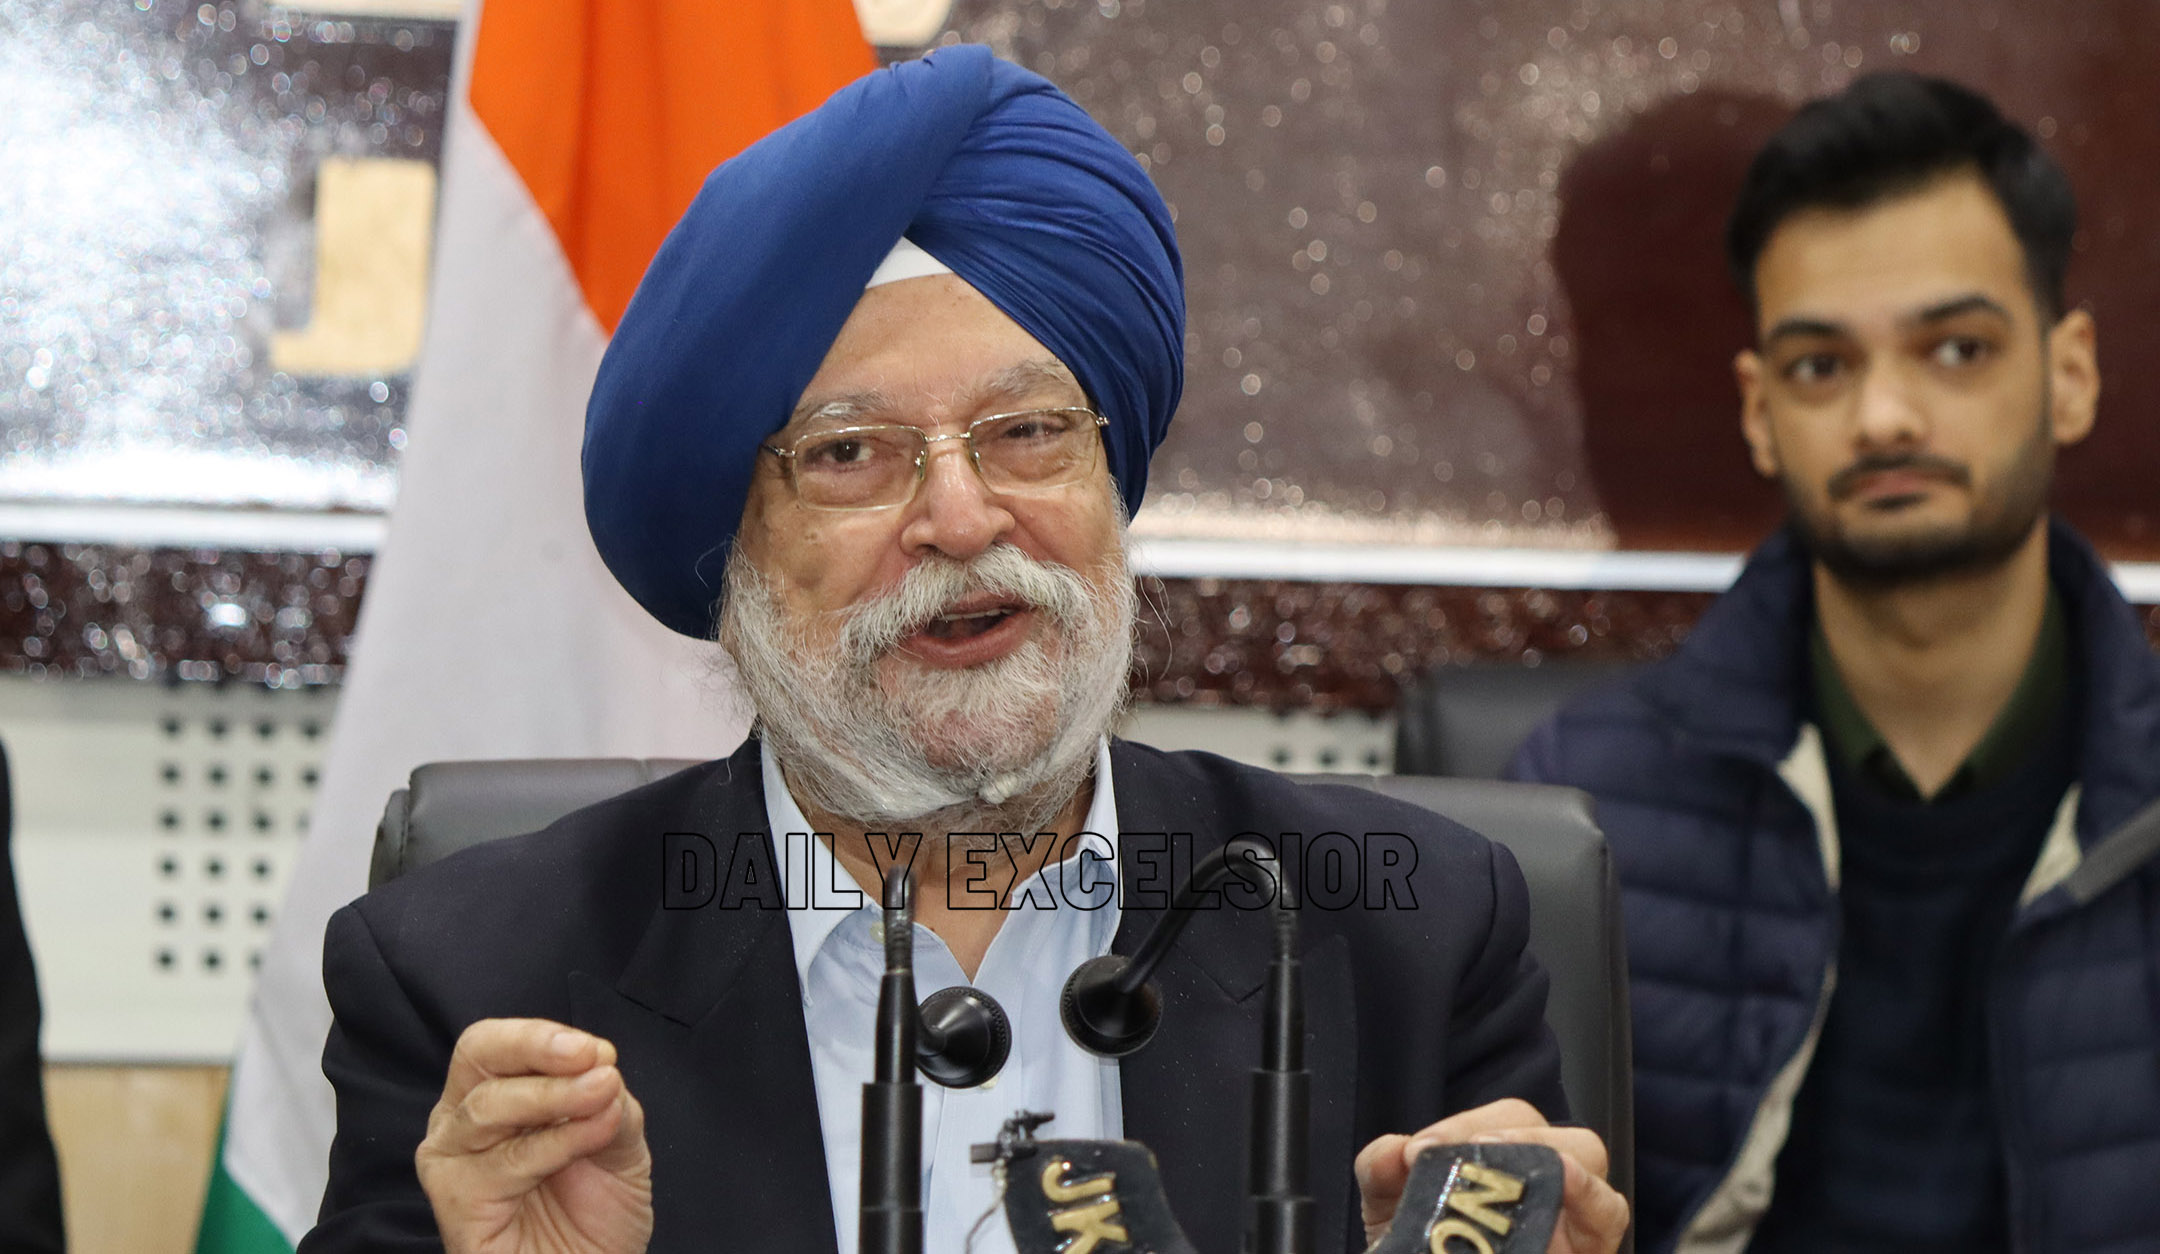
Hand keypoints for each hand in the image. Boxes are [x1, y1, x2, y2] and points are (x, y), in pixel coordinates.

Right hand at [416, 1019, 653, 1253]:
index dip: (543, 1037)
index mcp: (496, 1095)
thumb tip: (601, 1064)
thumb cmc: (597, 1214)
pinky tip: (589, 1142)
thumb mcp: (620, 1142)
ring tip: (603, 1096)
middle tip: (592, 1058)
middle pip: (477, 1056)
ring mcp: (454, 1163)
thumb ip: (611, 1100)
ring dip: (555, 1096)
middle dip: (537, 1048)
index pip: (498, 1044)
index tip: (598, 1051)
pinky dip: (553, 1145)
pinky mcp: (456, 1204)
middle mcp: (463, 1122)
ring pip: (488, 1106)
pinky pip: (501, 1163)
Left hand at [1354, 1098, 1628, 1253]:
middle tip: (1472, 1153)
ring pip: (1591, 1160)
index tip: (1419, 1151)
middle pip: (1559, 1131)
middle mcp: (1548, 1184)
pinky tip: (1560, 1184)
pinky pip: (1609, 1214)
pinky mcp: (1588, 1247)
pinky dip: (1589, 1195)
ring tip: (1506, 1174)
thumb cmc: (1424, 1244)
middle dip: (1516, 1135)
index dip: (1464, 1124)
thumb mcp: (1391, 1205)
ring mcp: (1575, 1219)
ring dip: (1551, 1157)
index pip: (1507, 1118)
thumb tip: (1393, 1152)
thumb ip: (1383, 1169)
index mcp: (1506, 1162)